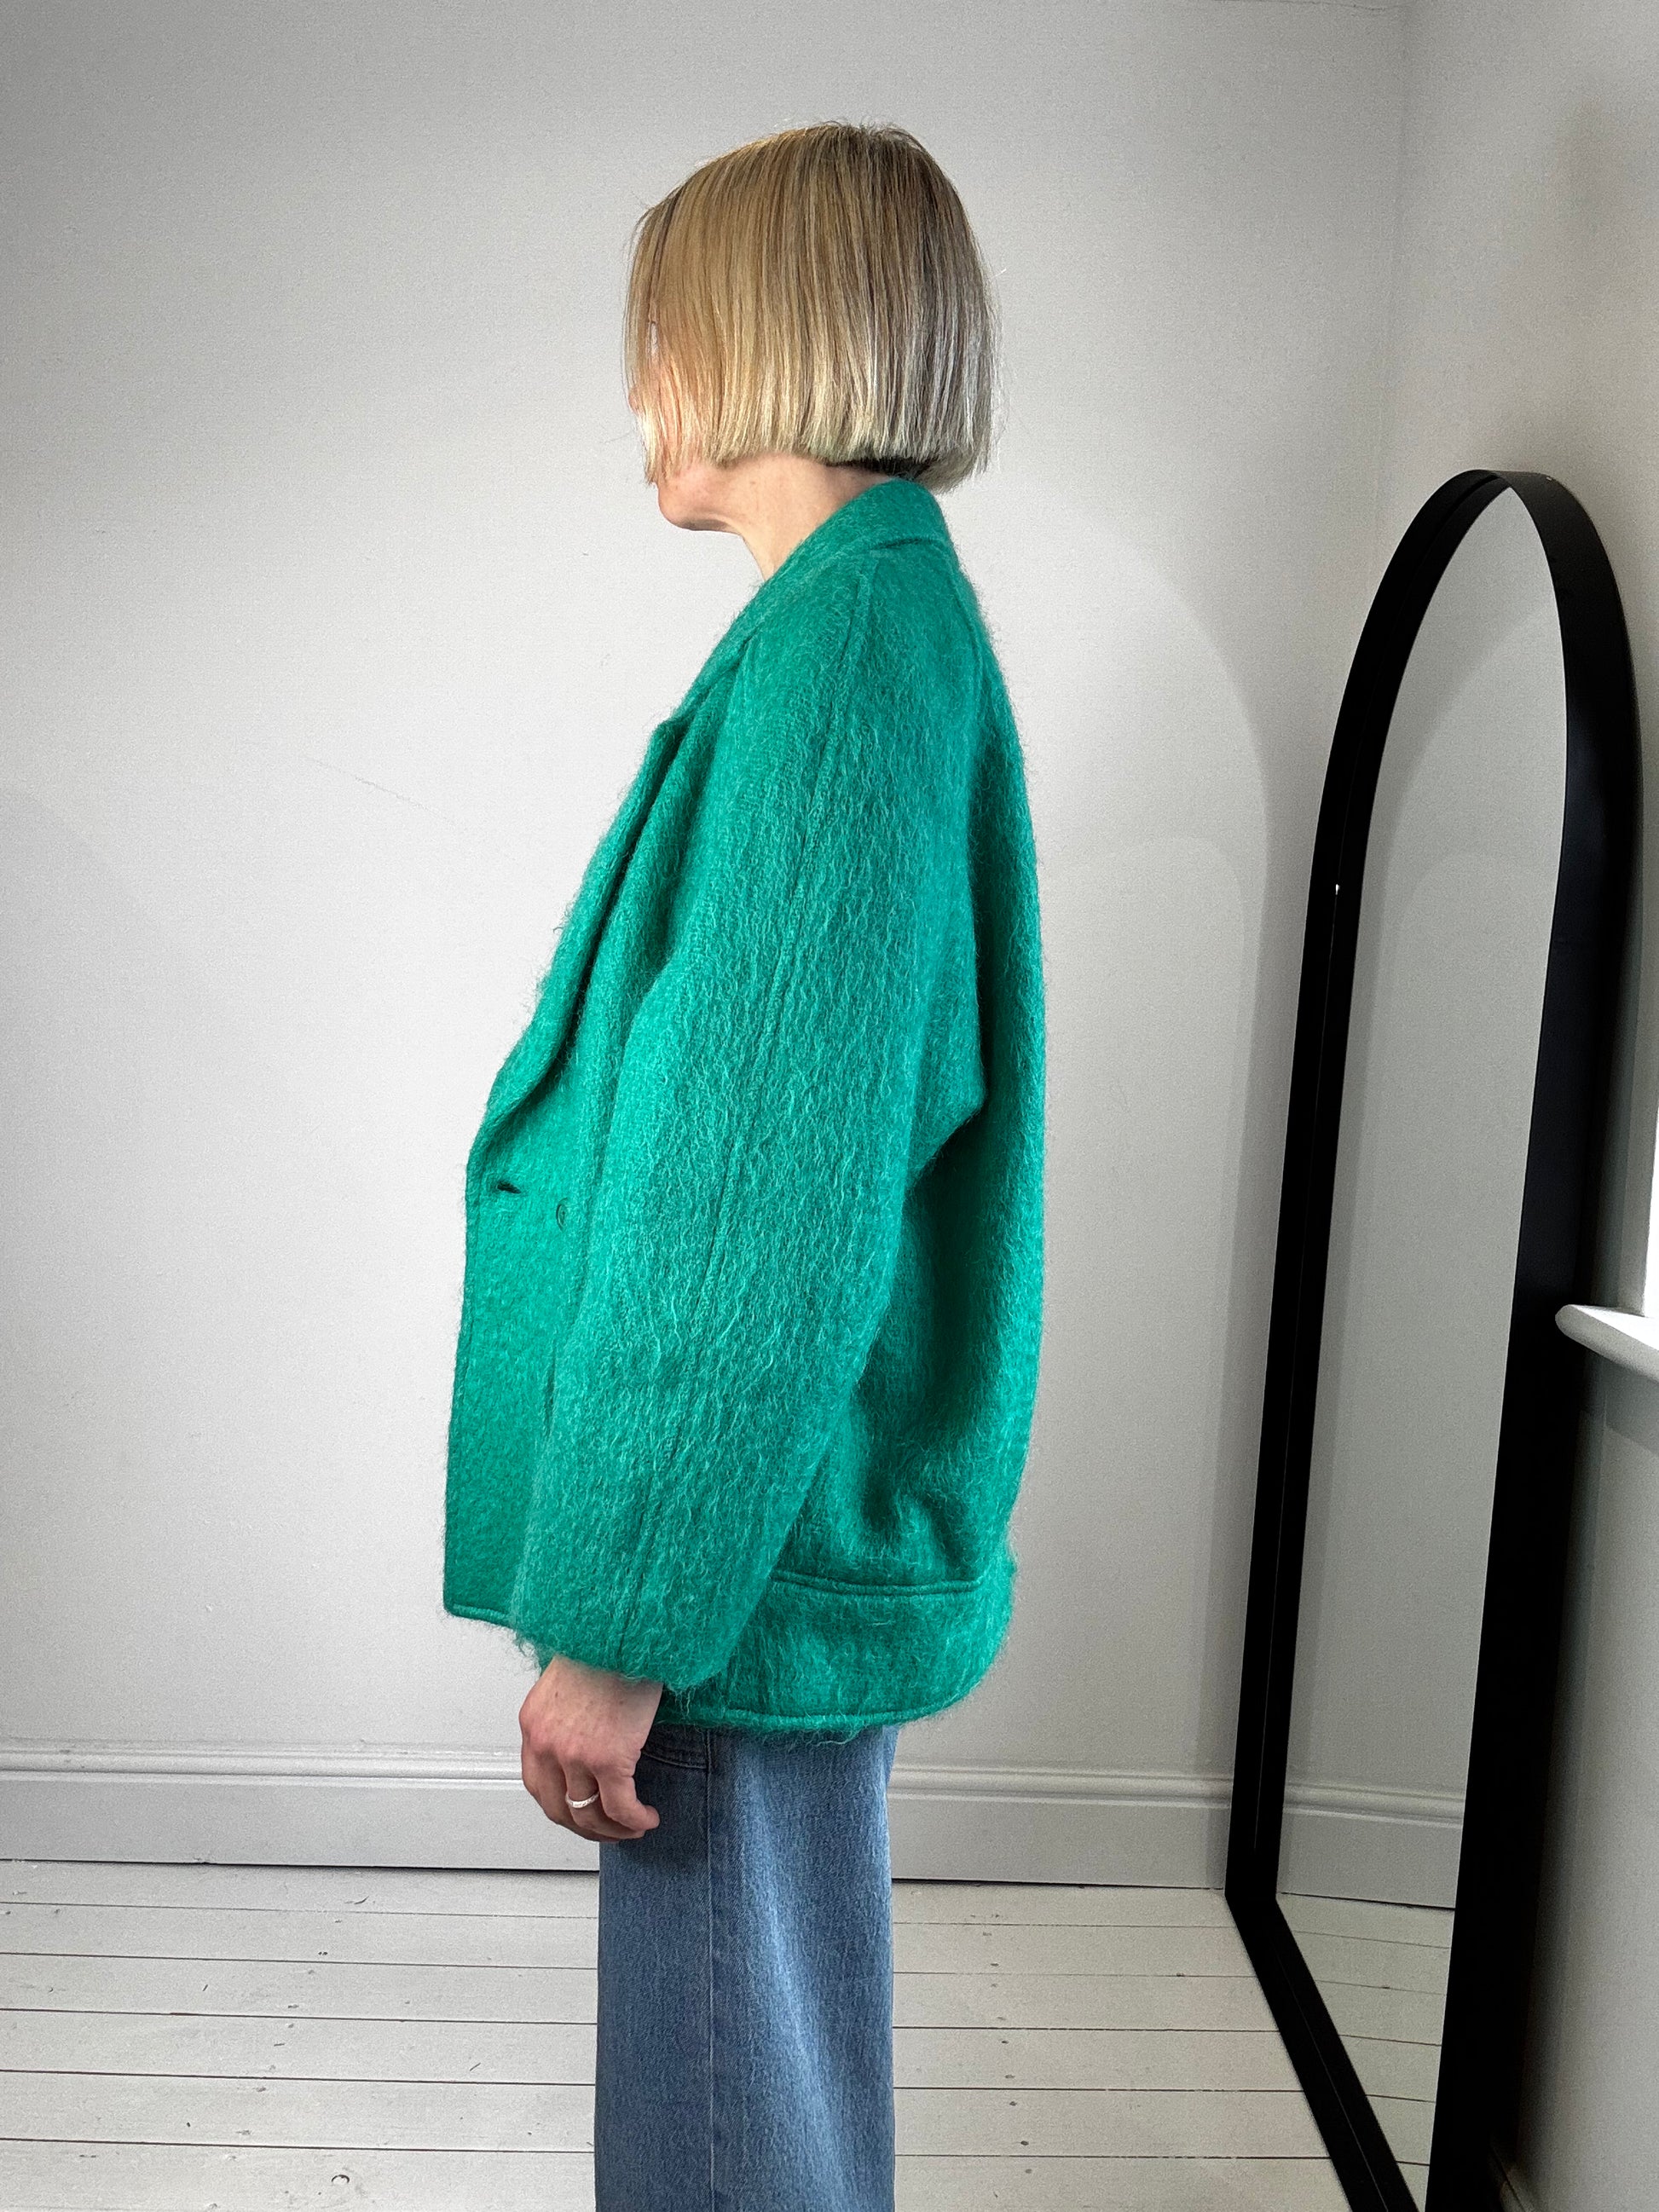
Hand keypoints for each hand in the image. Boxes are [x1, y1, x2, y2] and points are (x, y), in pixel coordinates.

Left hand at [518, 1653, 663, 1840]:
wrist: (623, 1626)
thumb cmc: (604, 1643)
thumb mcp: (568, 1682)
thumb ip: (566, 1716)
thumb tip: (585, 1741)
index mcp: (533, 1724)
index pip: (537, 1785)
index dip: (562, 1807)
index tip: (583, 1812)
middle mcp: (547, 1745)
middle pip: (559, 1809)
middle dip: (586, 1827)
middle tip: (609, 1829)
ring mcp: (575, 1755)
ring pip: (589, 1815)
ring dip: (613, 1830)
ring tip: (634, 1826)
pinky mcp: (608, 1758)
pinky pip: (621, 1807)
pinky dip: (635, 1819)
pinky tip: (647, 1817)